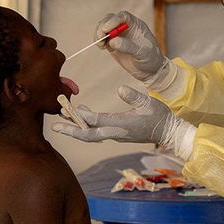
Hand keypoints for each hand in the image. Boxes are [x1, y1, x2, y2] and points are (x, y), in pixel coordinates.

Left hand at [51, 87, 195, 157]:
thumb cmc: (160, 117)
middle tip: (55, 126)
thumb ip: (134, 96)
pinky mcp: (117, 133)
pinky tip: (82, 113)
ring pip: (91, 133)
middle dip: (71, 130)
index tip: (66, 112)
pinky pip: (98, 131)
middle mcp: (115, 132)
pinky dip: (87, 124)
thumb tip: (120, 89)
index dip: (80, 117)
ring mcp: (115, 134)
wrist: (168, 133)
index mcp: (121, 125)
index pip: (96, 122)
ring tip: (62, 116)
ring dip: (76, 127)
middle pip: (88, 135)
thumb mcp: (149, 103)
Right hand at [95, 12, 168, 83]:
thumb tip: (112, 41)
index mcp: (136, 25)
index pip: (123, 16)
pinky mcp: (112, 44)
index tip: (107, 29)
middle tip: (100, 37)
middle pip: (110, 19)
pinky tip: (101, 47)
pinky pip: (102, 38)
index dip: (114, 20)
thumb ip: (128, 46)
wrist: (149, 70)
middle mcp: (126, 27)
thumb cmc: (150, 58)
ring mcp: (118, 35)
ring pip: (104, 27)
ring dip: (99, 33)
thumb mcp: (142, 52)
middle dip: (103, 26)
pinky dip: (98, 40)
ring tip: (101, 44)